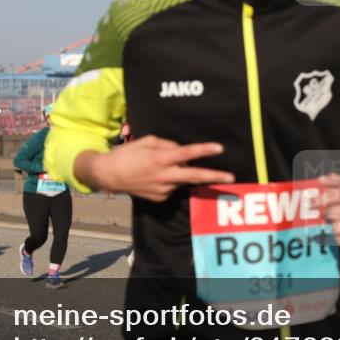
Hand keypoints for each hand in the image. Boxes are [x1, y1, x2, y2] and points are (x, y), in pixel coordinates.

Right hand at [76, 135, 234, 202]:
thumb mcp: (147, 141)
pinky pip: (173, 186)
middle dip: (214, 177)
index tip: (219, 148)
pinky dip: (171, 179)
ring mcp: (162, 189)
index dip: (204, 150)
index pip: (187, 153)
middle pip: (194, 176)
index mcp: (160, 158)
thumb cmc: (127, 154)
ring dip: (184, 173)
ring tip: (162, 167)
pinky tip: (156, 176)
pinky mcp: (160, 198)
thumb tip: (183, 152)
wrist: (108, 175)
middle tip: (231, 178)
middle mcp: (164, 175)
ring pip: (183, 180)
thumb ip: (168, 145)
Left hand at [319, 174, 339, 246]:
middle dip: (327, 213)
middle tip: (327, 213)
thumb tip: (321, 180)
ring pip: (336, 229)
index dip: (321, 199)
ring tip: (334, 221)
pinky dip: (336, 236)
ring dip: (331, 225)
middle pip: (334, 213)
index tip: (311, 202)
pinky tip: (339, 230)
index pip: (337, 196)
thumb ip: (336, 180)